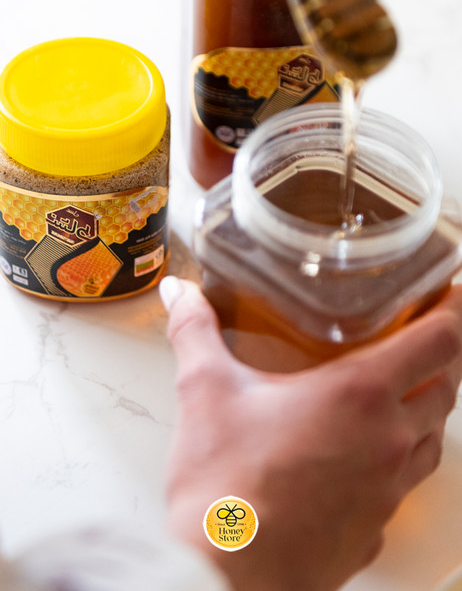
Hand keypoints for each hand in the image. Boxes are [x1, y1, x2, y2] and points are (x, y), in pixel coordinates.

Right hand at [161, 277, 461, 590]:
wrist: (225, 576)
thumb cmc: (224, 488)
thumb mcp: (205, 391)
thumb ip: (195, 331)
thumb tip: (182, 293)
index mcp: (359, 395)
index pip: (439, 341)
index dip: (453, 310)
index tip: (450, 294)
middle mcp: (387, 441)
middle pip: (445, 389)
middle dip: (439, 361)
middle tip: (420, 341)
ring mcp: (387, 491)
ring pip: (431, 441)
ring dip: (425, 413)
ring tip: (398, 399)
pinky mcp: (374, 530)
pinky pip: (403, 489)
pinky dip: (397, 465)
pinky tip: (365, 462)